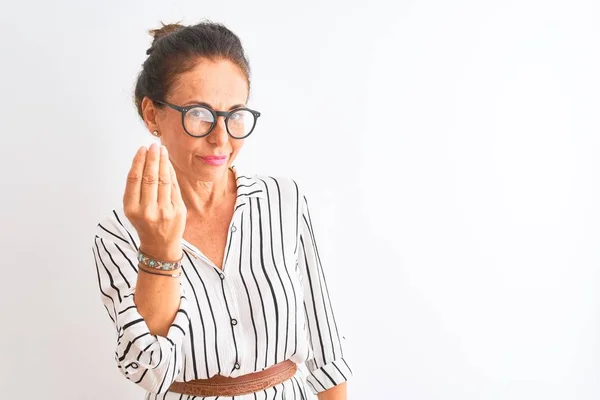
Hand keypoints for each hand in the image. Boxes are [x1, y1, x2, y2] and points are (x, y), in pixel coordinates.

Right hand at [123, 143, 185, 259]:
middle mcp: (147, 210)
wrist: (160, 246)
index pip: (134, 179)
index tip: (142, 149)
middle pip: (149, 178)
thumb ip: (137, 189)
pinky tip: (168, 164)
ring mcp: (164, 211)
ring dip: (163, 162)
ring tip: (162, 150)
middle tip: (153, 146)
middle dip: (152, 159)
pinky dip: (171, 173)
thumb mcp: (133, 210)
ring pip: (163, 180)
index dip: (138, 162)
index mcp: (132, 209)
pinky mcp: (178, 211)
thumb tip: (145, 161)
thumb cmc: (145, 224)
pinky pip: (174, 187)